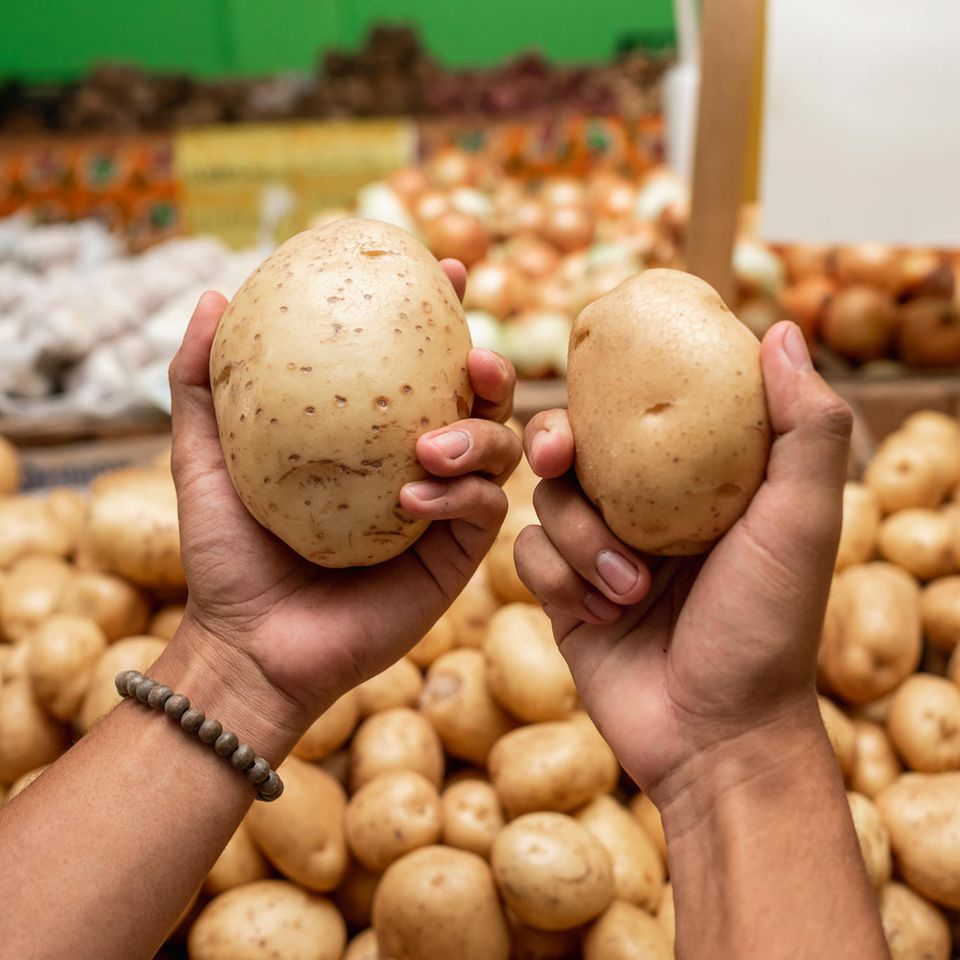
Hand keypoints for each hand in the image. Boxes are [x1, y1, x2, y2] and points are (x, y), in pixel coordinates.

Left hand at [168, 260, 519, 734]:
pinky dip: (460, 494)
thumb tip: (215, 296)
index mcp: (372, 435)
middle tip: (474, 356)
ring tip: (428, 444)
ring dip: (479, 433)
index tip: (442, 270)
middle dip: (492, 367)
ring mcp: (442, 509)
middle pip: (481, 399)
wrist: (250, 645)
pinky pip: (483, 509)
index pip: (421, 364)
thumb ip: (202, 382)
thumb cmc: (228, 555)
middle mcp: (417, 463)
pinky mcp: (456, 556)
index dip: (442, 311)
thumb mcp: (206, 457)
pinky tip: (415, 495)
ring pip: (500, 448)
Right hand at [515, 321, 851, 805]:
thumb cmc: (768, 626)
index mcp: (697, 483)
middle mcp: (646, 510)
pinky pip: (530, 556)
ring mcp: (601, 551)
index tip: (593, 370)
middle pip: (577, 445)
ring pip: (548, 502)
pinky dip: (560, 580)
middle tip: (559, 456)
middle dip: (558, 446)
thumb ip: (805, 428)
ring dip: (581, 542)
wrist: (715, 736)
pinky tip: (602, 617)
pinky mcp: (565, 594)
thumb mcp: (800, 520)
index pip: (643, 410)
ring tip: (630, 590)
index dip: (611, 385)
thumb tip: (783, 331)